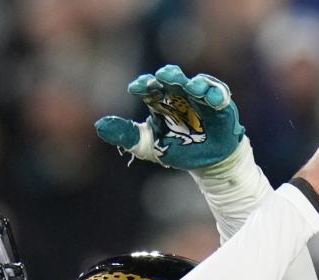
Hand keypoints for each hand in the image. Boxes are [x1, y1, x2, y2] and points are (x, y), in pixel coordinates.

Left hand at [96, 63, 243, 169]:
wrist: (207, 164)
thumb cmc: (178, 149)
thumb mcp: (148, 145)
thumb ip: (126, 135)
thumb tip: (98, 125)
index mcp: (161, 100)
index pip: (150, 87)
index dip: (144, 85)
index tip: (135, 88)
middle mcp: (180, 94)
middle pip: (173, 79)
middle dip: (169, 76)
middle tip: (162, 77)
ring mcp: (201, 98)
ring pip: (197, 83)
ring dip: (194, 84)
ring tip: (191, 88)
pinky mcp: (220, 105)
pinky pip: (219, 95)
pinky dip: (216, 95)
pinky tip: (212, 99)